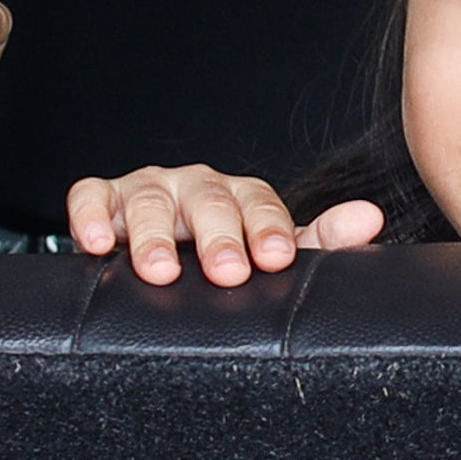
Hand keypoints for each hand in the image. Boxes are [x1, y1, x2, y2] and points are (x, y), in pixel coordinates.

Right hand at [67, 167, 382, 287]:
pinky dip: (90, 215)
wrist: (165, 257)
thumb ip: (322, 240)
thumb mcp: (270, 253)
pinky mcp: (103, 198)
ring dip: (153, 236)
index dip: (268, 231)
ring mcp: (149, 188)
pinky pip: (91, 195)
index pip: (262, 206)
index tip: (275, 259)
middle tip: (226, 272)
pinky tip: (94, 243)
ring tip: (161, 270)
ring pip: (150, 201)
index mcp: (243, 197)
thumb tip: (370, 219)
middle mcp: (198, 186)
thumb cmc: (223, 255)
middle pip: (210, 201)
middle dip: (218, 237)